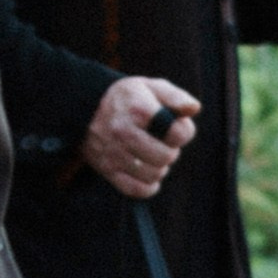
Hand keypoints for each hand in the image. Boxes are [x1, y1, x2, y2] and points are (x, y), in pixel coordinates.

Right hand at [82, 76, 197, 198]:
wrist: (84, 108)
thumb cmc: (127, 99)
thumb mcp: (150, 87)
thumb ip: (175, 96)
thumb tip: (194, 108)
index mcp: (137, 109)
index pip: (177, 133)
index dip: (183, 131)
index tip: (174, 127)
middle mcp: (123, 132)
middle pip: (166, 156)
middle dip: (170, 150)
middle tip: (161, 142)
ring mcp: (113, 153)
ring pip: (154, 174)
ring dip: (159, 167)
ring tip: (151, 154)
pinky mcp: (106, 169)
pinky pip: (136, 190)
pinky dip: (147, 186)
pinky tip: (147, 173)